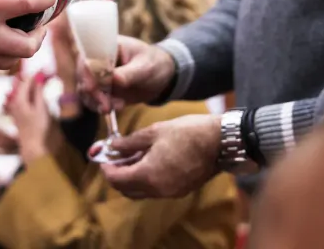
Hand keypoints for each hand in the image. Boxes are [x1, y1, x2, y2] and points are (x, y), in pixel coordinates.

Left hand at [4, 74, 53, 163]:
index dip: (38, 73)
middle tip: (48, 73)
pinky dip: (31, 92)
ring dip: (33, 84)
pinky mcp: (19, 113)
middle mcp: (14, 101)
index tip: (48, 69)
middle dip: (34, 77)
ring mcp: (15, 108)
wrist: (34, 147)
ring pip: (23, 90)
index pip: (26, 79)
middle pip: (23, 83)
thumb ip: (38, 90)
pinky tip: (38, 93)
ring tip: (45, 80)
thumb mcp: (41, 107)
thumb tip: (38, 75)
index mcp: (18, 98)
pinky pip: (24, 97)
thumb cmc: (39, 128)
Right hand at [78, 35, 175, 112]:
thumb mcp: (145, 67)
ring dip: (95, 101)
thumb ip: (129, 73)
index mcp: (107, 46)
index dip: (86, 72)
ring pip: (85, 89)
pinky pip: (92, 99)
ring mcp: (98, 75)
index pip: (89, 56)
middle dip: (91, 92)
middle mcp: (98, 60)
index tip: (90, 87)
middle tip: (105, 104)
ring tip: (111, 108)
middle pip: (83, 75)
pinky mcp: (101, 90)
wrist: (162, 76)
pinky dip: (99, 106)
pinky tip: (113, 108)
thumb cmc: (154, 63)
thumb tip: (114, 78)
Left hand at [100, 114, 220, 197]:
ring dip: (132, 177)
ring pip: (141, 191)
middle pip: (127, 190)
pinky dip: (147, 178)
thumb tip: (111, 146)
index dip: (106, 168)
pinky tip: (149, 160)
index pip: (116, 180)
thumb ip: (129, 142)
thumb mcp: (154, 132)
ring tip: (131, 156)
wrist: (220, 141)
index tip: (103, 157)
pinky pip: (156, 189)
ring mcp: (171, 192)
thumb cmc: (186, 132)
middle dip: (117, 175)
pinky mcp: (181, 190)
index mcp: (148, 175)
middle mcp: (158, 190)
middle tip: (115, 157)